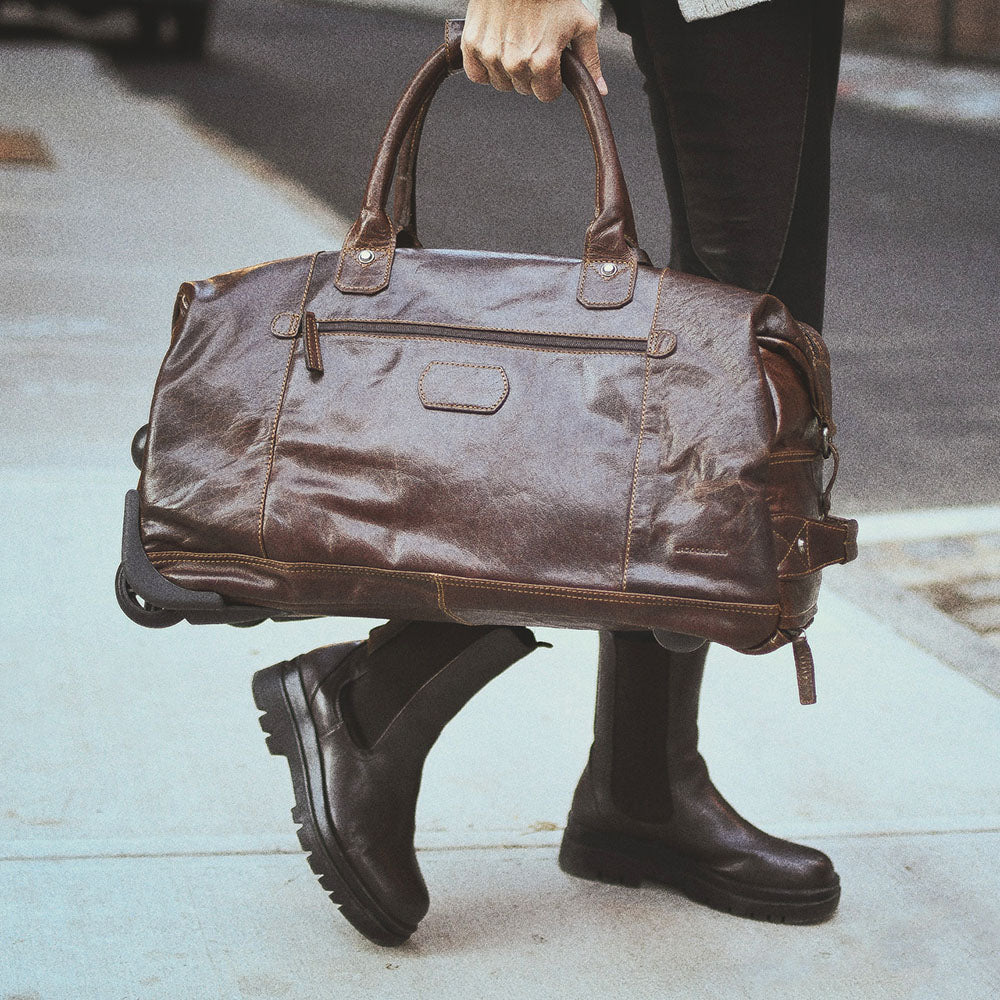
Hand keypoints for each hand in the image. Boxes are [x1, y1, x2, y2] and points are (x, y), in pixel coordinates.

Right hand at [462, 0, 606, 101]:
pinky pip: (477, 75)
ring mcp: (492, 55)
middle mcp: (516, 63)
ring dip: (509, 71)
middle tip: (533, 46)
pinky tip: (496, 50)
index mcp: (543, 62)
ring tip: (515, 43)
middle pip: (524, 89)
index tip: (550, 65)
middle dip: (531, 74)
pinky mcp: (473, 46)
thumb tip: (599, 89)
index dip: (551, 81)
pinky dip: (485, 67)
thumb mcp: (581, 24)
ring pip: (502, 83)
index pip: (547, 95)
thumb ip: (589, 60)